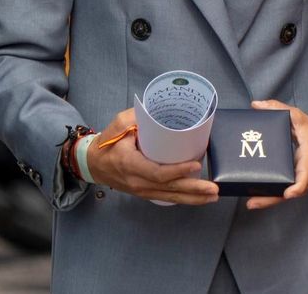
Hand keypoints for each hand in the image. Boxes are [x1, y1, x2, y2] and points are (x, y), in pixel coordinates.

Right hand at [82, 107, 219, 204]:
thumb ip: (135, 117)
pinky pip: (167, 198)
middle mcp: (138, 182)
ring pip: (170, 197)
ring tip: (213, 196)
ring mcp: (142, 191)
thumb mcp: (118, 124)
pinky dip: (184, 198)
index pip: (157, 173)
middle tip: (214, 189)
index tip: (196, 164)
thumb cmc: (108, 142)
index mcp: (131, 164)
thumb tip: (158, 108)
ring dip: (193, 198)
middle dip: (194, 190)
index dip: (177, 171)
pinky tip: (199, 197)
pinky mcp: (146, 193)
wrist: (93, 164)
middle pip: (169, 189)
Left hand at [244, 100, 307, 209]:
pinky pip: (285, 189)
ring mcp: (302, 177)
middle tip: (254, 202)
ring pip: (288, 193)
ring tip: (252, 202)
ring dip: (271, 200)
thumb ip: (277, 108)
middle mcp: (307, 170)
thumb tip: (255, 105)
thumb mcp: (296, 115)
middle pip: (293, 190)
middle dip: (274, 198)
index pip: (306, 172)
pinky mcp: (295, 179)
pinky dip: (273, 195)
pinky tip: (257, 198)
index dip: (298, 185)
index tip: (288, 193)